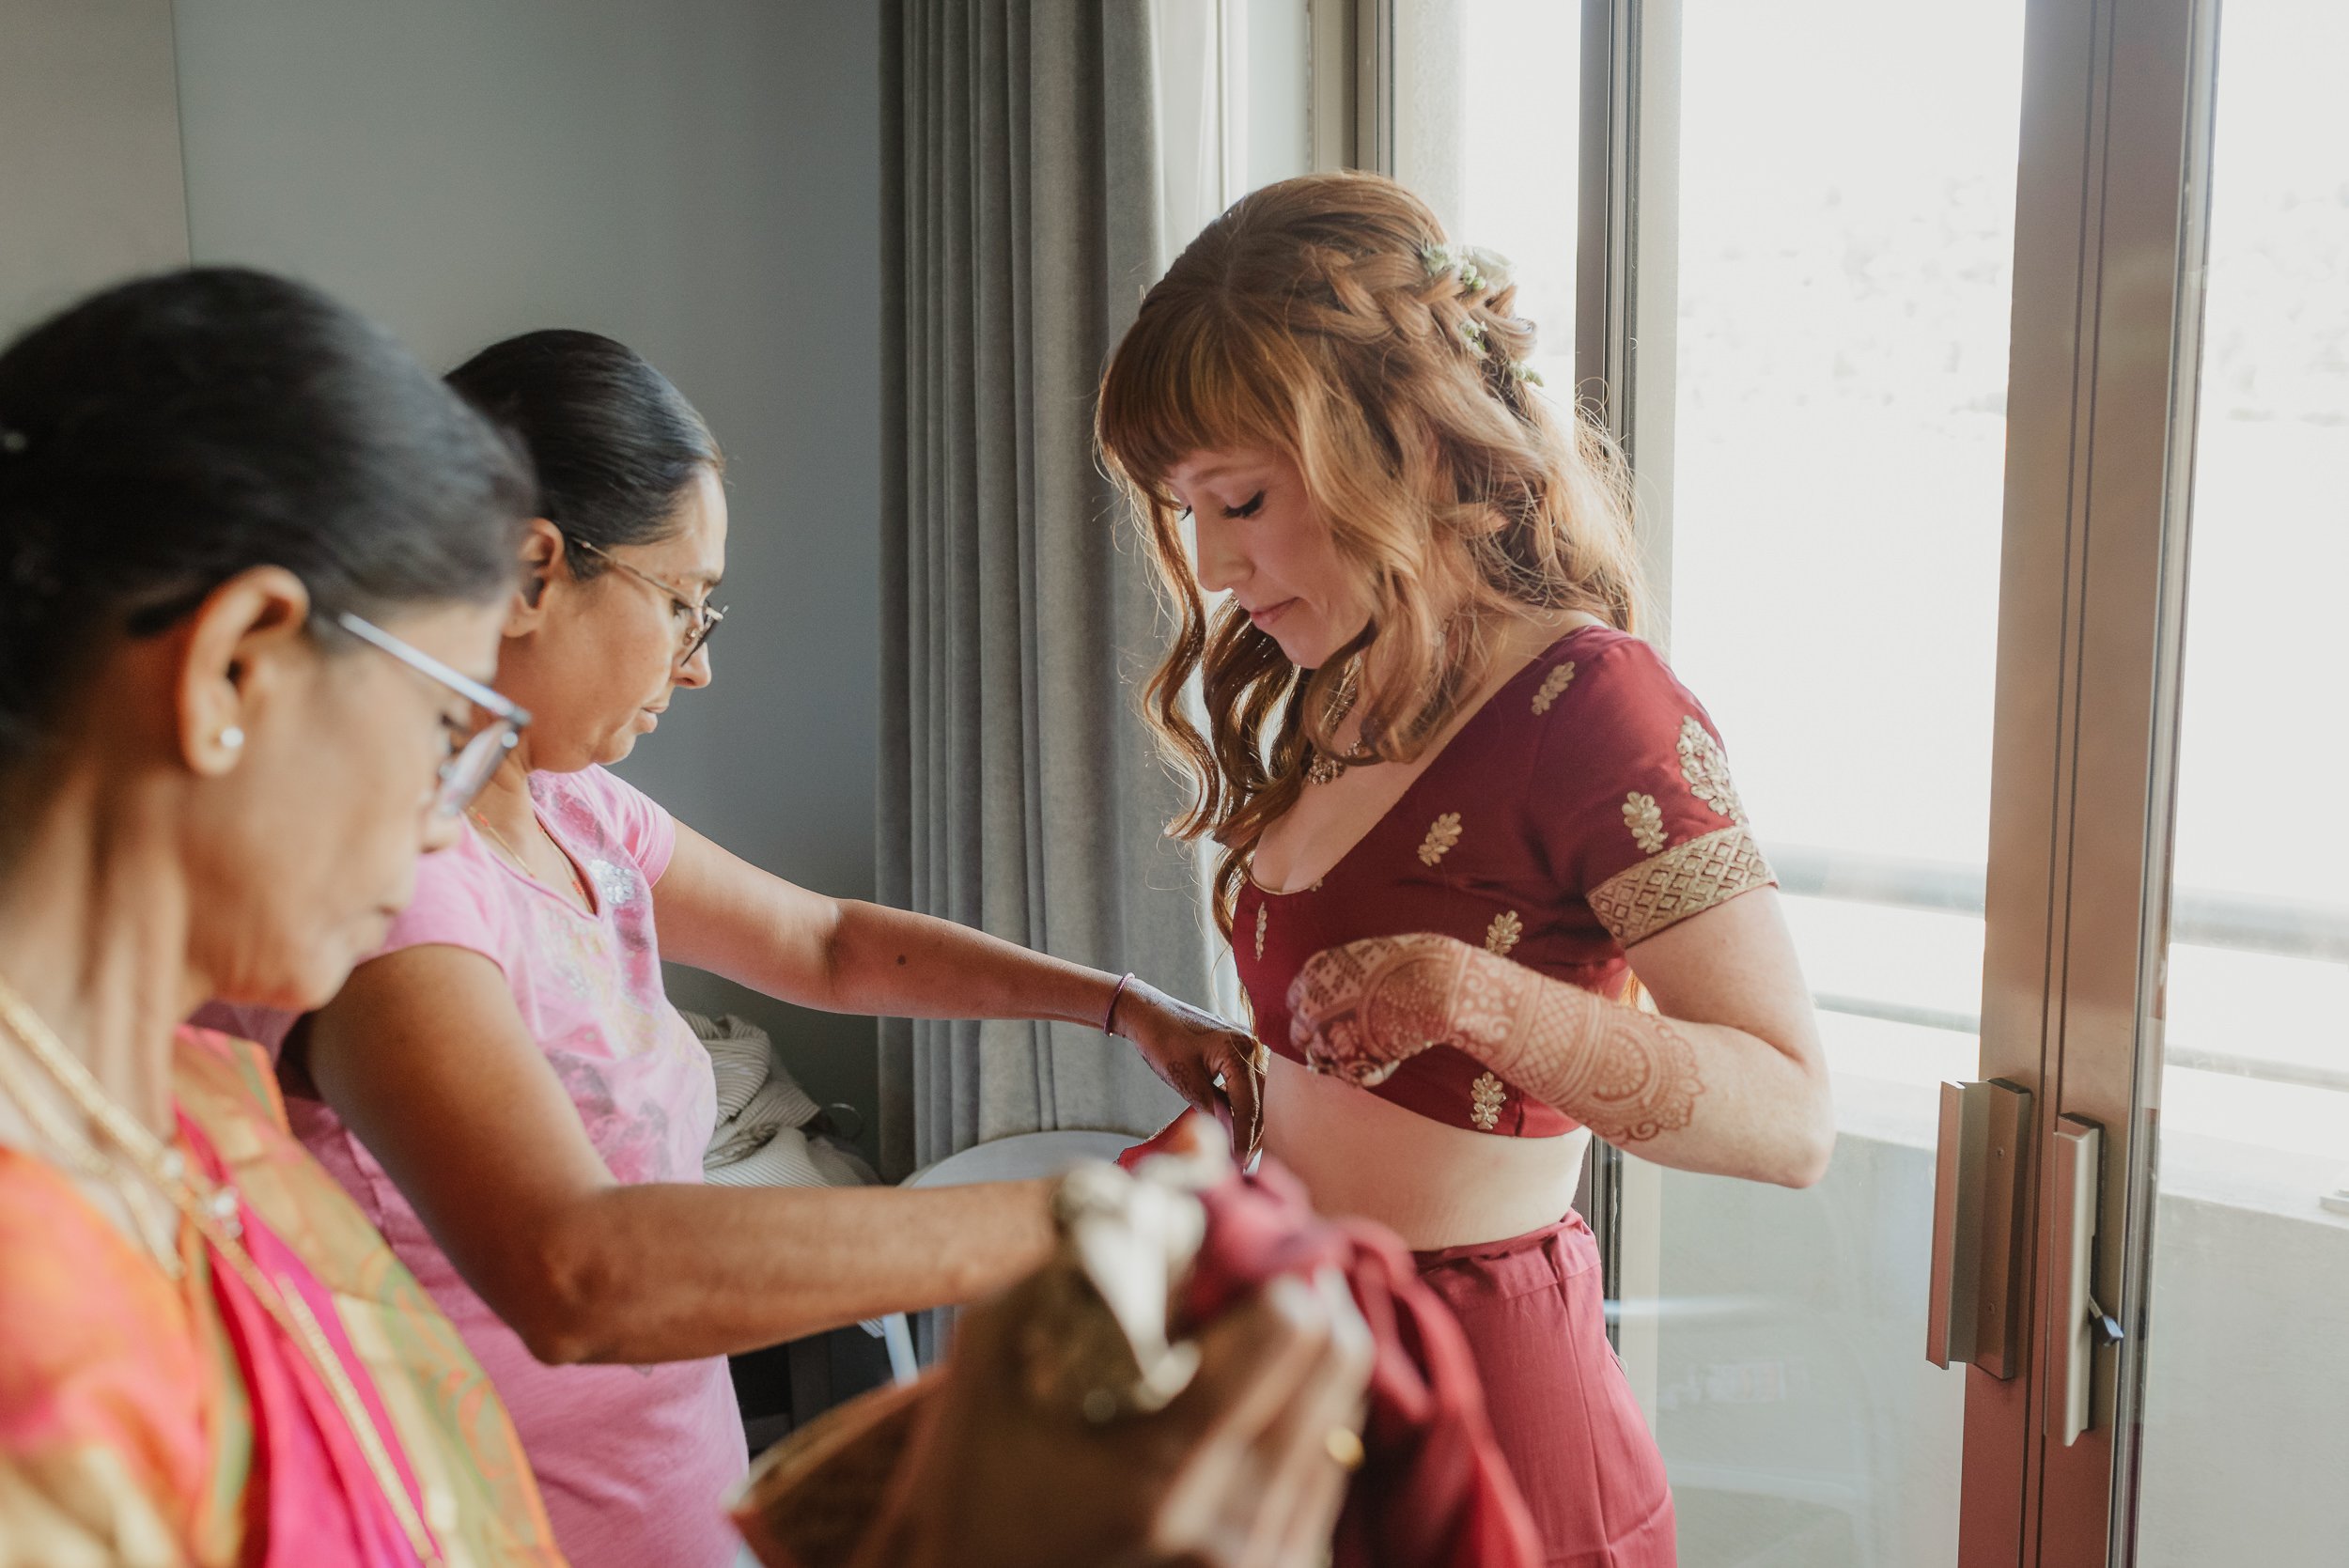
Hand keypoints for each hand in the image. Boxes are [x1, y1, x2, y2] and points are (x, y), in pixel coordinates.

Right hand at [876, 1267, 1373, 1567]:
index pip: (1296, 1327)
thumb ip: (1089, 1248)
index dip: (1275, 1263)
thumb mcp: (999, 1350)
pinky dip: (1294, 1419)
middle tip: (1251, 1278)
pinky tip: (1235, 1410)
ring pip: (1343, 1411)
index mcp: (1162, 1469)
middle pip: (1337, 1359)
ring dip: (1303, 1357)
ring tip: (1236, 1341)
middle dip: (1301, 1295)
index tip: (1241, 1245)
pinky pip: (1328, 1465)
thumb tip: (1194, 1150)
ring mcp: (1257, 1564)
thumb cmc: (974, 1480)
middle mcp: (1226, 1528)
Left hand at [1112, 979, 1266, 1163]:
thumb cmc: (1161, 1040)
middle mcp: (1252, 1046)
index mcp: (1240, 1051)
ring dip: (1250, 1121)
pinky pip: (1249, 1083)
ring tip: (1241, 1149)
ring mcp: (1248, 1045)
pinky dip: (1244, 1105)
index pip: (1249, 1105)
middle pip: (1260, 1100)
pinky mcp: (1240, 1049)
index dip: (1244, 1138)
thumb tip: (1228, 1138)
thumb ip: (1210, 1107)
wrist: (1149, 1012)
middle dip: (1252, 1134)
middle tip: (1242, 1162)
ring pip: (1258, 1093)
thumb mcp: (1184, 1078)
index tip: (1238, 1162)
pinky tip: (1236, 1125)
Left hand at [1286, 932, 1527, 1084]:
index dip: (1311, 1013)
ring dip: (1341, 1059)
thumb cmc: (1408, 965)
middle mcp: (1310, 1005)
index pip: (1294, 1002)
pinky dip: (1364, 1072)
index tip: (1327, 1020)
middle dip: (1320, 1041)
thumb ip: (1345, 979)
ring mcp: (1326, 1036)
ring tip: (1372, 1051)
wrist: (1433, 983)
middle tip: (1348, 1042)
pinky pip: (1348, 1075)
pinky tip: (1387, 1059)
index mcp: (1313, 974)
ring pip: (1322, 1060)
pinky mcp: (1348, 1061)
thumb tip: (1344, 995)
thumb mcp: (1365, 959)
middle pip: (1299, 1035)